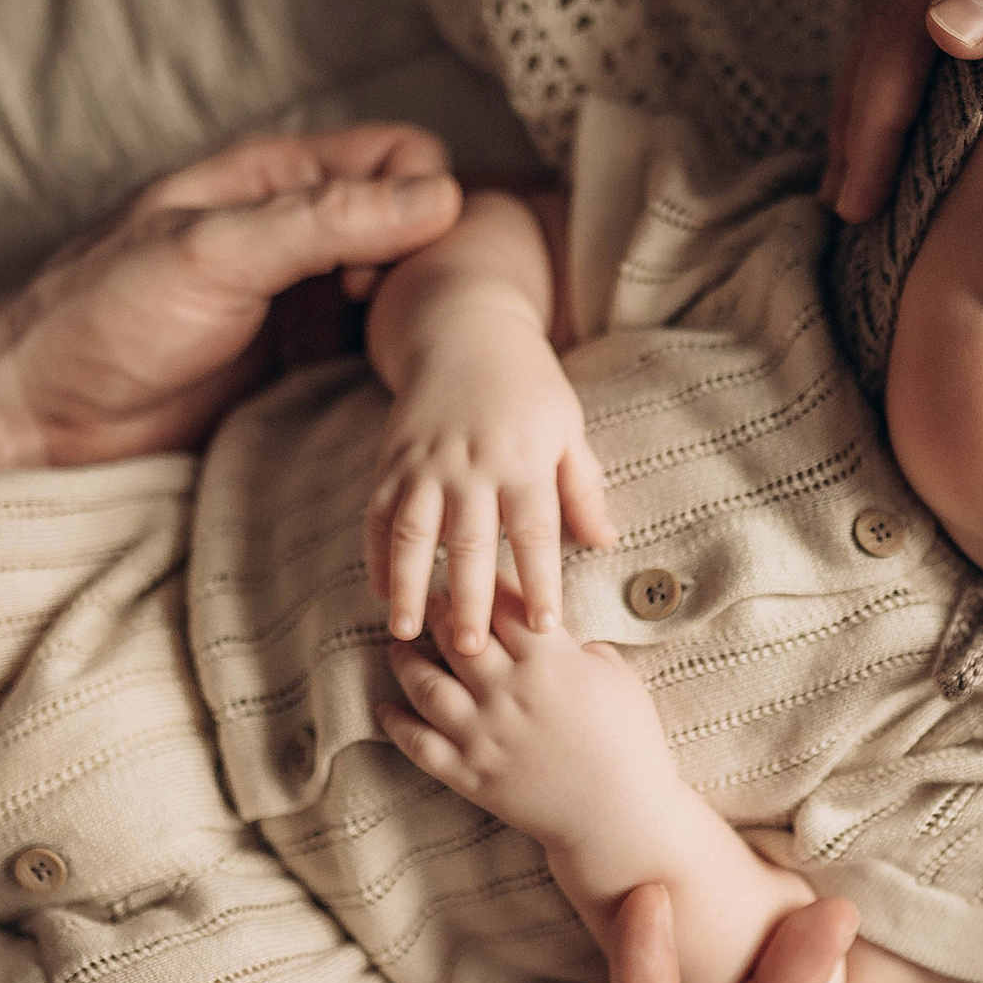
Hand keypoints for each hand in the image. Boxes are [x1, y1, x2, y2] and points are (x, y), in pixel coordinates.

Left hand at [0, 125, 463, 471]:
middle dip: (424, 266)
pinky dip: (391, 365)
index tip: (373, 269)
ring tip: (382, 362)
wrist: (38, 416)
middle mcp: (298, 231)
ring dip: (412, 320)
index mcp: (274, 177)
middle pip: (414, 225)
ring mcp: (301, 299)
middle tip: (373, 321)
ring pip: (402, 290)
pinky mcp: (298, 363)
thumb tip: (439, 198)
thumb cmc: (102, 317)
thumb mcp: (214, 253)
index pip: (401, 156)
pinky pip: (373, 352)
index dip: (416, 202)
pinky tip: (374, 391)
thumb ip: (323, 222)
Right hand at [367, 278, 615, 650]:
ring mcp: (426, 463)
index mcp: (524, 461)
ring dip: (409, 586)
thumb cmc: (528, 385)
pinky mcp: (392, 460)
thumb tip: (606, 542)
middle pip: (471, 542)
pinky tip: (383, 593)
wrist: (465, 331)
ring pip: (413, 534)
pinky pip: (379, 515)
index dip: (540, 582)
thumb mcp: (567, 428)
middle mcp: (472, 465)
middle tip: (471, 650)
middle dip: (471, 599)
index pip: (535, 533)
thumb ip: (584, 487)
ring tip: (407, 633)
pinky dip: (377, 555)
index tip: (545, 629)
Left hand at [377, 589, 670, 844]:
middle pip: (456, 635)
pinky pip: (418, 744)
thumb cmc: (631, 746)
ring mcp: (483, 733)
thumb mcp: (620, 681)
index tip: (476, 575)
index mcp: (549, 661)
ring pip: (425, 683)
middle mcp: (507, 691)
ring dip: (405, 660)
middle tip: (429, 602)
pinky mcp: (469, 774)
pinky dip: (395, 723)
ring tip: (398, 647)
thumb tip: (566, 639)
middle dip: (438, 611)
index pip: (504, 604)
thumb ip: (587, 651)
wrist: (618, 818)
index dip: (487, 584)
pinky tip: (384, 708)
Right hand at [820, 0, 982, 222]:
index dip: (872, 116)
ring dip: (901, 81)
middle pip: (895, 12)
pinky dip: (954, 42)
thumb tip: (942, 36)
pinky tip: (977, 72)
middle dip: (866, 112)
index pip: (898, 19)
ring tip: (893, 153)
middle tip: (852, 199)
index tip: (856, 197)